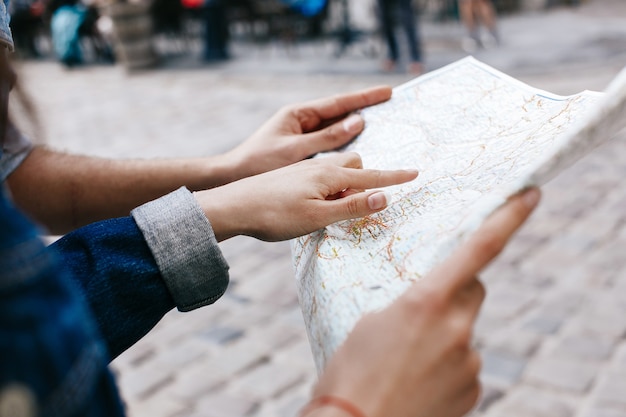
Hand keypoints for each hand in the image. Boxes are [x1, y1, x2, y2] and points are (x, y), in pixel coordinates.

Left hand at [194, 152, 417, 241]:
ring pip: (336, 171)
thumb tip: (385, 197)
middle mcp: (318, 167)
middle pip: (354, 167)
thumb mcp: (318, 216)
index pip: (371, 177)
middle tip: (355, 206)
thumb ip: (352, 206)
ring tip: (333, 209)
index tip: (416, 173)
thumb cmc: (275, 215)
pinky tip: (315, 204)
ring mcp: (304, 170)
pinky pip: (321, 177)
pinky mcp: (292, 176)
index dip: (394, 178)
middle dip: (365, 180)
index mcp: (329, 175)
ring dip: (344, 185)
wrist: (234, 206)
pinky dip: (328, 188)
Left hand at [222, 86, 392, 180]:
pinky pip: (326, 142)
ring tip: (379, 120)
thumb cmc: (259, 166)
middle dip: (364, 105)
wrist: (232, 182)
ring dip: (355, 124)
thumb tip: (358, 122)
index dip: (366, 99)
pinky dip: (342, 141)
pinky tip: (352, 147)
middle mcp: (300, 121)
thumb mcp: (295, 152)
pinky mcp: (298, 151)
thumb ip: (327, 139)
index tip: (387, 92)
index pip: (339, 105)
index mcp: (299, 115)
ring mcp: (299, 136)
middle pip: (339, 111)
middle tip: (389, 100)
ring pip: (334, 127)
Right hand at [309, 188, 540, 416]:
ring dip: (445, 334)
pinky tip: (419, 379)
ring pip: (465, 330)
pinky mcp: (473, 389)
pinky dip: (447, 365)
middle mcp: (457, 328)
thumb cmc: (350, 372)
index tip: (532, 194)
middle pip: (472, 291)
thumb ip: (410, 305)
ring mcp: (469, 361)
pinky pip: (465, 363)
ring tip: (407, 359)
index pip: (478, 249)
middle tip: (421, 309)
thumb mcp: (369, 322)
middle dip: (455, 291)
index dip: (508, 218)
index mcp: (427, 301)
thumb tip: (433, 311)